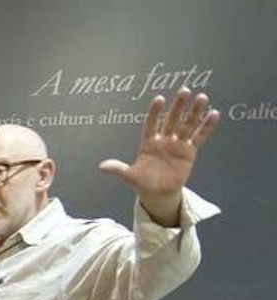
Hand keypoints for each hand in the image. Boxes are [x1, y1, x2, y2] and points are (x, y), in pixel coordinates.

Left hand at [99, 89, 218, 223]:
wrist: (158, 193)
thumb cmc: (142, 183)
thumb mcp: (129, 176)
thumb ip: (118, 169)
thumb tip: (101, 166)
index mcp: (148, 143)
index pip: (151, 124)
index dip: (154, 112)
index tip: (158, 99)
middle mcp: (164, 140)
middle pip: (172, 120)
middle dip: (178, 106)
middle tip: (184, 90)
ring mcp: (178, 144)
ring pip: (187, 125)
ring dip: (195, 112)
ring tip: (202, 98)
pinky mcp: (190, 151)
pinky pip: (199, 137)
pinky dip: (206, 126)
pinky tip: (214, 114)